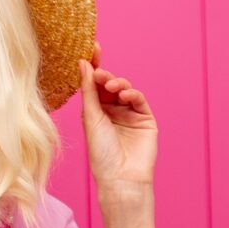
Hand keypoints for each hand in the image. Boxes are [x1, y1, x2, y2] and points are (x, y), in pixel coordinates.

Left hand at [80, 47, 157, 208]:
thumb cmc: (101, 154)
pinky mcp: (145, 119)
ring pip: (124, 89)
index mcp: (95, 111)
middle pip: (109, 84)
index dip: (93, 67)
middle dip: (104, 75)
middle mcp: (112, 111)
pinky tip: (125, 95)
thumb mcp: (91, 118)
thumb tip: (84, 63)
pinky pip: (139, 100)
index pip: (94, 84)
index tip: (92, 49)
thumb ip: (89, 90)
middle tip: (99, 70)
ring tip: (110, 87)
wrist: (121, 178)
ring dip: (118, 83)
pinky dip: (132, 93)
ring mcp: (129, 115)